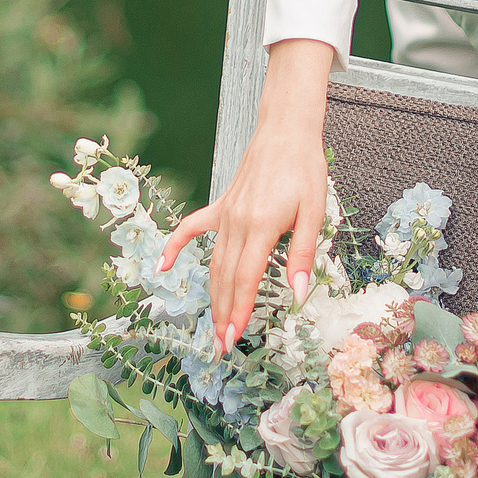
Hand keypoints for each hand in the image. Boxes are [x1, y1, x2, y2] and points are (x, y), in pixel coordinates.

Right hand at [161, 39, 333, 351]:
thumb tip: (299, 293)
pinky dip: (175, 246)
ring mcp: (225, 213)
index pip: (246, 279)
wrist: (286, 130)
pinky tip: (163, 266)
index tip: (235, 338)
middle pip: (226, 278)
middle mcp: (237, 222)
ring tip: (213, 326)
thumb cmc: (305, 169)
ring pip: (213, 262)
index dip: (240, 311)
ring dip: (213, 296)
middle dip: (224, 315)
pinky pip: (193, 228)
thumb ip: (304, 254)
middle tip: (222, 347)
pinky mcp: (222, 204)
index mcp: (262, 226)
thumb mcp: (315, 212)